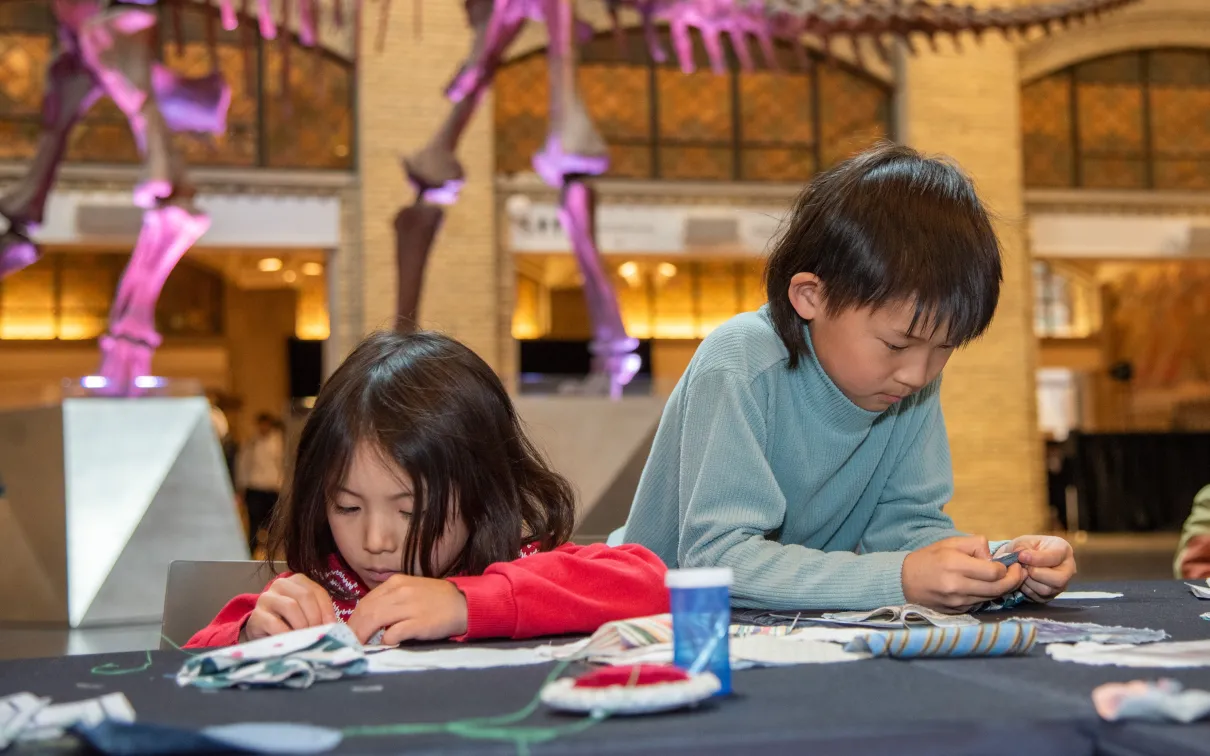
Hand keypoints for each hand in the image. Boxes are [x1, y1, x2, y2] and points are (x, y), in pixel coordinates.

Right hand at [243, 574, 336, 640]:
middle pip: (305, 596)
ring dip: (302, 625)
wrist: (262, 633)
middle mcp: (280, 584)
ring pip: (291, 606)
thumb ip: (320, 613)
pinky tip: (291, 641)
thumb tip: (336, 627)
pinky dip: (287, 634)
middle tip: (317, 633)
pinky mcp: (256, 616)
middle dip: (315, 617)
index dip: (327, 610)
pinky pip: (275, 623)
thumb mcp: (307, 613)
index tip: (332, 626)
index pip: (318, 591)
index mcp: (297, 580)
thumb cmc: (289, 622)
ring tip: (305, 637)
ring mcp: (266, 598)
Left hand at [347, 575, 468, 644]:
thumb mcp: (410, 591)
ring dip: (364, 635)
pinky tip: (385, 644)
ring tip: (360, 646)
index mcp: (395, 583)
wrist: (464, 604)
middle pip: (366, 611)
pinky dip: (385, 640)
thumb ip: (390, 600)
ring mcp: (409, 607)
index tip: (350, 631)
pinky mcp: (418, 623)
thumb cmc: (436, 600)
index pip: (366, 601)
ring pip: (375, 620)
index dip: (354, 618)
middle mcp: (400, 591)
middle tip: (350, 642)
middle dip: (354, 629)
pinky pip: (393, 633)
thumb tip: (368, 619)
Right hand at [902, 536, 1026, 612]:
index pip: (994, 572)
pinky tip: (985, 587)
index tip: (1012, 563)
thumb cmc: (928, 558)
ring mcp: (957, 602)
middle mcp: (957, 586)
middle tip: (1019, 573)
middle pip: (998, 588)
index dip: (1008, 568)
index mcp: (955, 565)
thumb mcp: (950, 543)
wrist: (904, 581)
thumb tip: (993, 558)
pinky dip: (987, 596)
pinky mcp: (956, 611)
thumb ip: (976, 545)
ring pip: (991, 598)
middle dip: (1014, 581)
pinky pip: (980, 604)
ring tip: (1005, 579)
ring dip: (1002, 589)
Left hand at [996, 535, 1075, 602]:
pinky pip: (1038, 597)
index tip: (1021, 556)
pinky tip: (1023, 580)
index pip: (1055, 557)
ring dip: (1029, 582)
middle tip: (1023, 566)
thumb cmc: (1027, 547)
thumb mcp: (1024, 541)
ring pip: (1046, 590)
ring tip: (1022, 572)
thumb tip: (1021, 556)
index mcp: (1063, 550)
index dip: (1037, 558)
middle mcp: (1068, 570)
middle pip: (1058, 579)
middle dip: (1035, 573)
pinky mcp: (1050, 596)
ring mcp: (1061, 585)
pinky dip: (1026, 590)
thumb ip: (1023, 547)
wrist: (1023, 559)